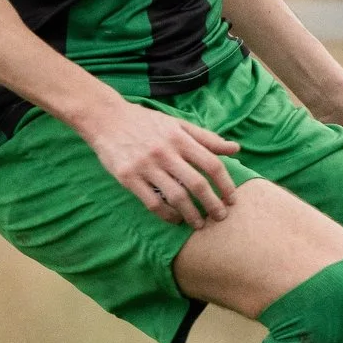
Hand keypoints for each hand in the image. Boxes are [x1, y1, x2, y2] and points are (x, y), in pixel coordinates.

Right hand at [76, 97, 240, 227]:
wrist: (106, 118)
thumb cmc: (145, 122)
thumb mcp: (177, 124)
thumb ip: (206, 138)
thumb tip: (236, 148)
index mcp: (180, 138)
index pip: (211, 164)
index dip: (225, 184)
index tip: (232, 199)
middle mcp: (165, 152)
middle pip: (197, 184)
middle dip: (212, 204)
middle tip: (220, 217)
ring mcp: (146, 166)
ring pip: (176, 197)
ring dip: (191, 214)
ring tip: (198, 223)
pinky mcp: (128, 178)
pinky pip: (152, 202)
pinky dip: (167, 214)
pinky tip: (175, 219)